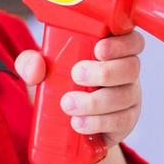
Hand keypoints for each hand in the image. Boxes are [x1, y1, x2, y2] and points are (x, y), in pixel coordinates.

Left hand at [13, 30, 144, 146]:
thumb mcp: (42, 72)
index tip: (99, 49)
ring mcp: (130, 97)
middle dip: (104, 71)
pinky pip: (121, 121)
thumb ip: (31, 63)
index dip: (122, 43)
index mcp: (113, 51)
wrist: (62, 123)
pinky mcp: (125, 121)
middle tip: (76, 74)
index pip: (132, 40)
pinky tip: (79, 123)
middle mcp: (127, 72)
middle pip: (131, 67)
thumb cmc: (59, 85)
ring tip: (68, 104)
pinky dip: (98, 123)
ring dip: (96, 101)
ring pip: (125, 96)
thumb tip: (35, 66)